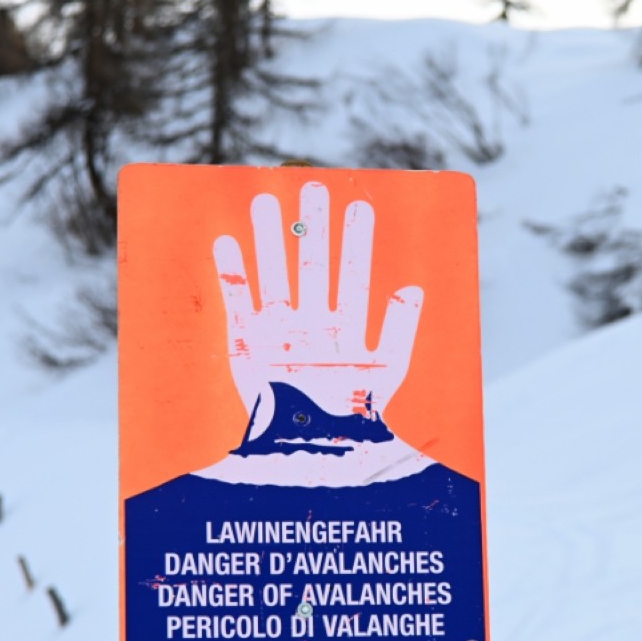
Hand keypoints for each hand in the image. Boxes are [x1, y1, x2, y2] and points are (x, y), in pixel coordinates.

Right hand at [212, 182, 423, 423]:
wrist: (313, 452)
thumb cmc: (354, 421)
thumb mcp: (386, 373)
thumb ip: (399, 330)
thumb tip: (413, 288)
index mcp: (345, 330)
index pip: (352, 275)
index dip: (356, 242)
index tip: (360, 205)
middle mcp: (312, 326)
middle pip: (312, 266)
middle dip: (313, 229)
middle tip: (313, 188)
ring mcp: (279, 334)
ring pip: (274, 276)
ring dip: (268, 241)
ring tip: (265, 202)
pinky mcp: (247, 348)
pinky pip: (238, 303)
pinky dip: (233, 275)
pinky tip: (228, 242)